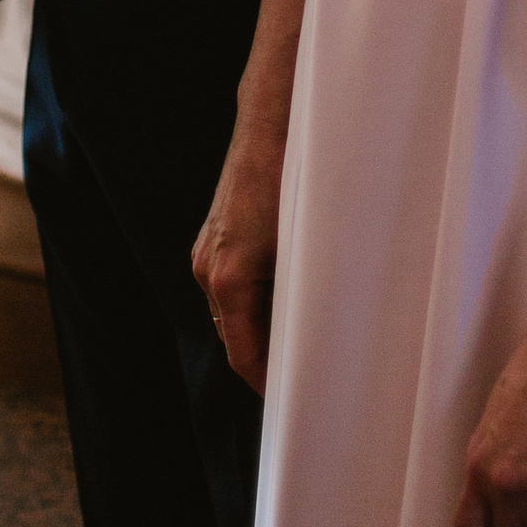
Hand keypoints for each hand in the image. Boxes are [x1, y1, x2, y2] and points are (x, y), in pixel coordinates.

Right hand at [191, 120, 286, 394]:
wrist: (272, 122)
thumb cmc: (293, 180)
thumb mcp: (305, 248)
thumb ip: (303, 297)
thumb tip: (319, 338)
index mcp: (227, 279)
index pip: (243, 356)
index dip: (268, 384)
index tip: (295, 403)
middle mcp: (208, 268)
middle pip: (236, 337)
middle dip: (267, 361)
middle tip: (306, 380)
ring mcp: (208, 251)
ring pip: (234, 312)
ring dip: (262, 330)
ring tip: (301, 344)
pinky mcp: (215, 236)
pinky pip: (233, 287)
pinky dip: (256, 303)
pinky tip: (288, 299)